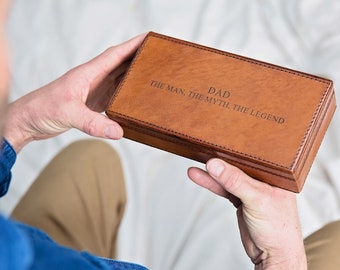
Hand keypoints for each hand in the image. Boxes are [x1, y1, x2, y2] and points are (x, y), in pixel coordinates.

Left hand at [4, 33, 145, 151]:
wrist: (27, 120)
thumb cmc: (41, 109)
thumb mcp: (68, 114)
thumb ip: (93, 123)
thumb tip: (119, 131)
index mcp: (88, 74)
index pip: (114, 55)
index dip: (132, 45)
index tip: (148, 38)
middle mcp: (93, 79)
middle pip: (120, 65)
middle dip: (138, 59)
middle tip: (157, 57)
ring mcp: (93, 91)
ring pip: (118, 80)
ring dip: (133, 77)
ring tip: (151, 75)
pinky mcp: (91, 104)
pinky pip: (114, 96)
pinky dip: (126, 96)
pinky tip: (134, 99)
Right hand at [188, 159, 306, 269]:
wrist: (273, 256)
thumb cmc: (279, 229)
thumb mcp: (257, 200)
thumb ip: (235, 181)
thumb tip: (215, 165)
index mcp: (276, 175)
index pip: (254, 158)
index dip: (237, 150)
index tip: (218, 146)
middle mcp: (263, 180)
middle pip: (238, 166)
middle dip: (221, 161)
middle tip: (204, 153)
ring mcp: (251, 191)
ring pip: (228, 178)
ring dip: (212, 175)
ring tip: (196, 168)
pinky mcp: (241, 200)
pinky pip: (224, 189)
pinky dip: (212, 184)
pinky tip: (200, 177)